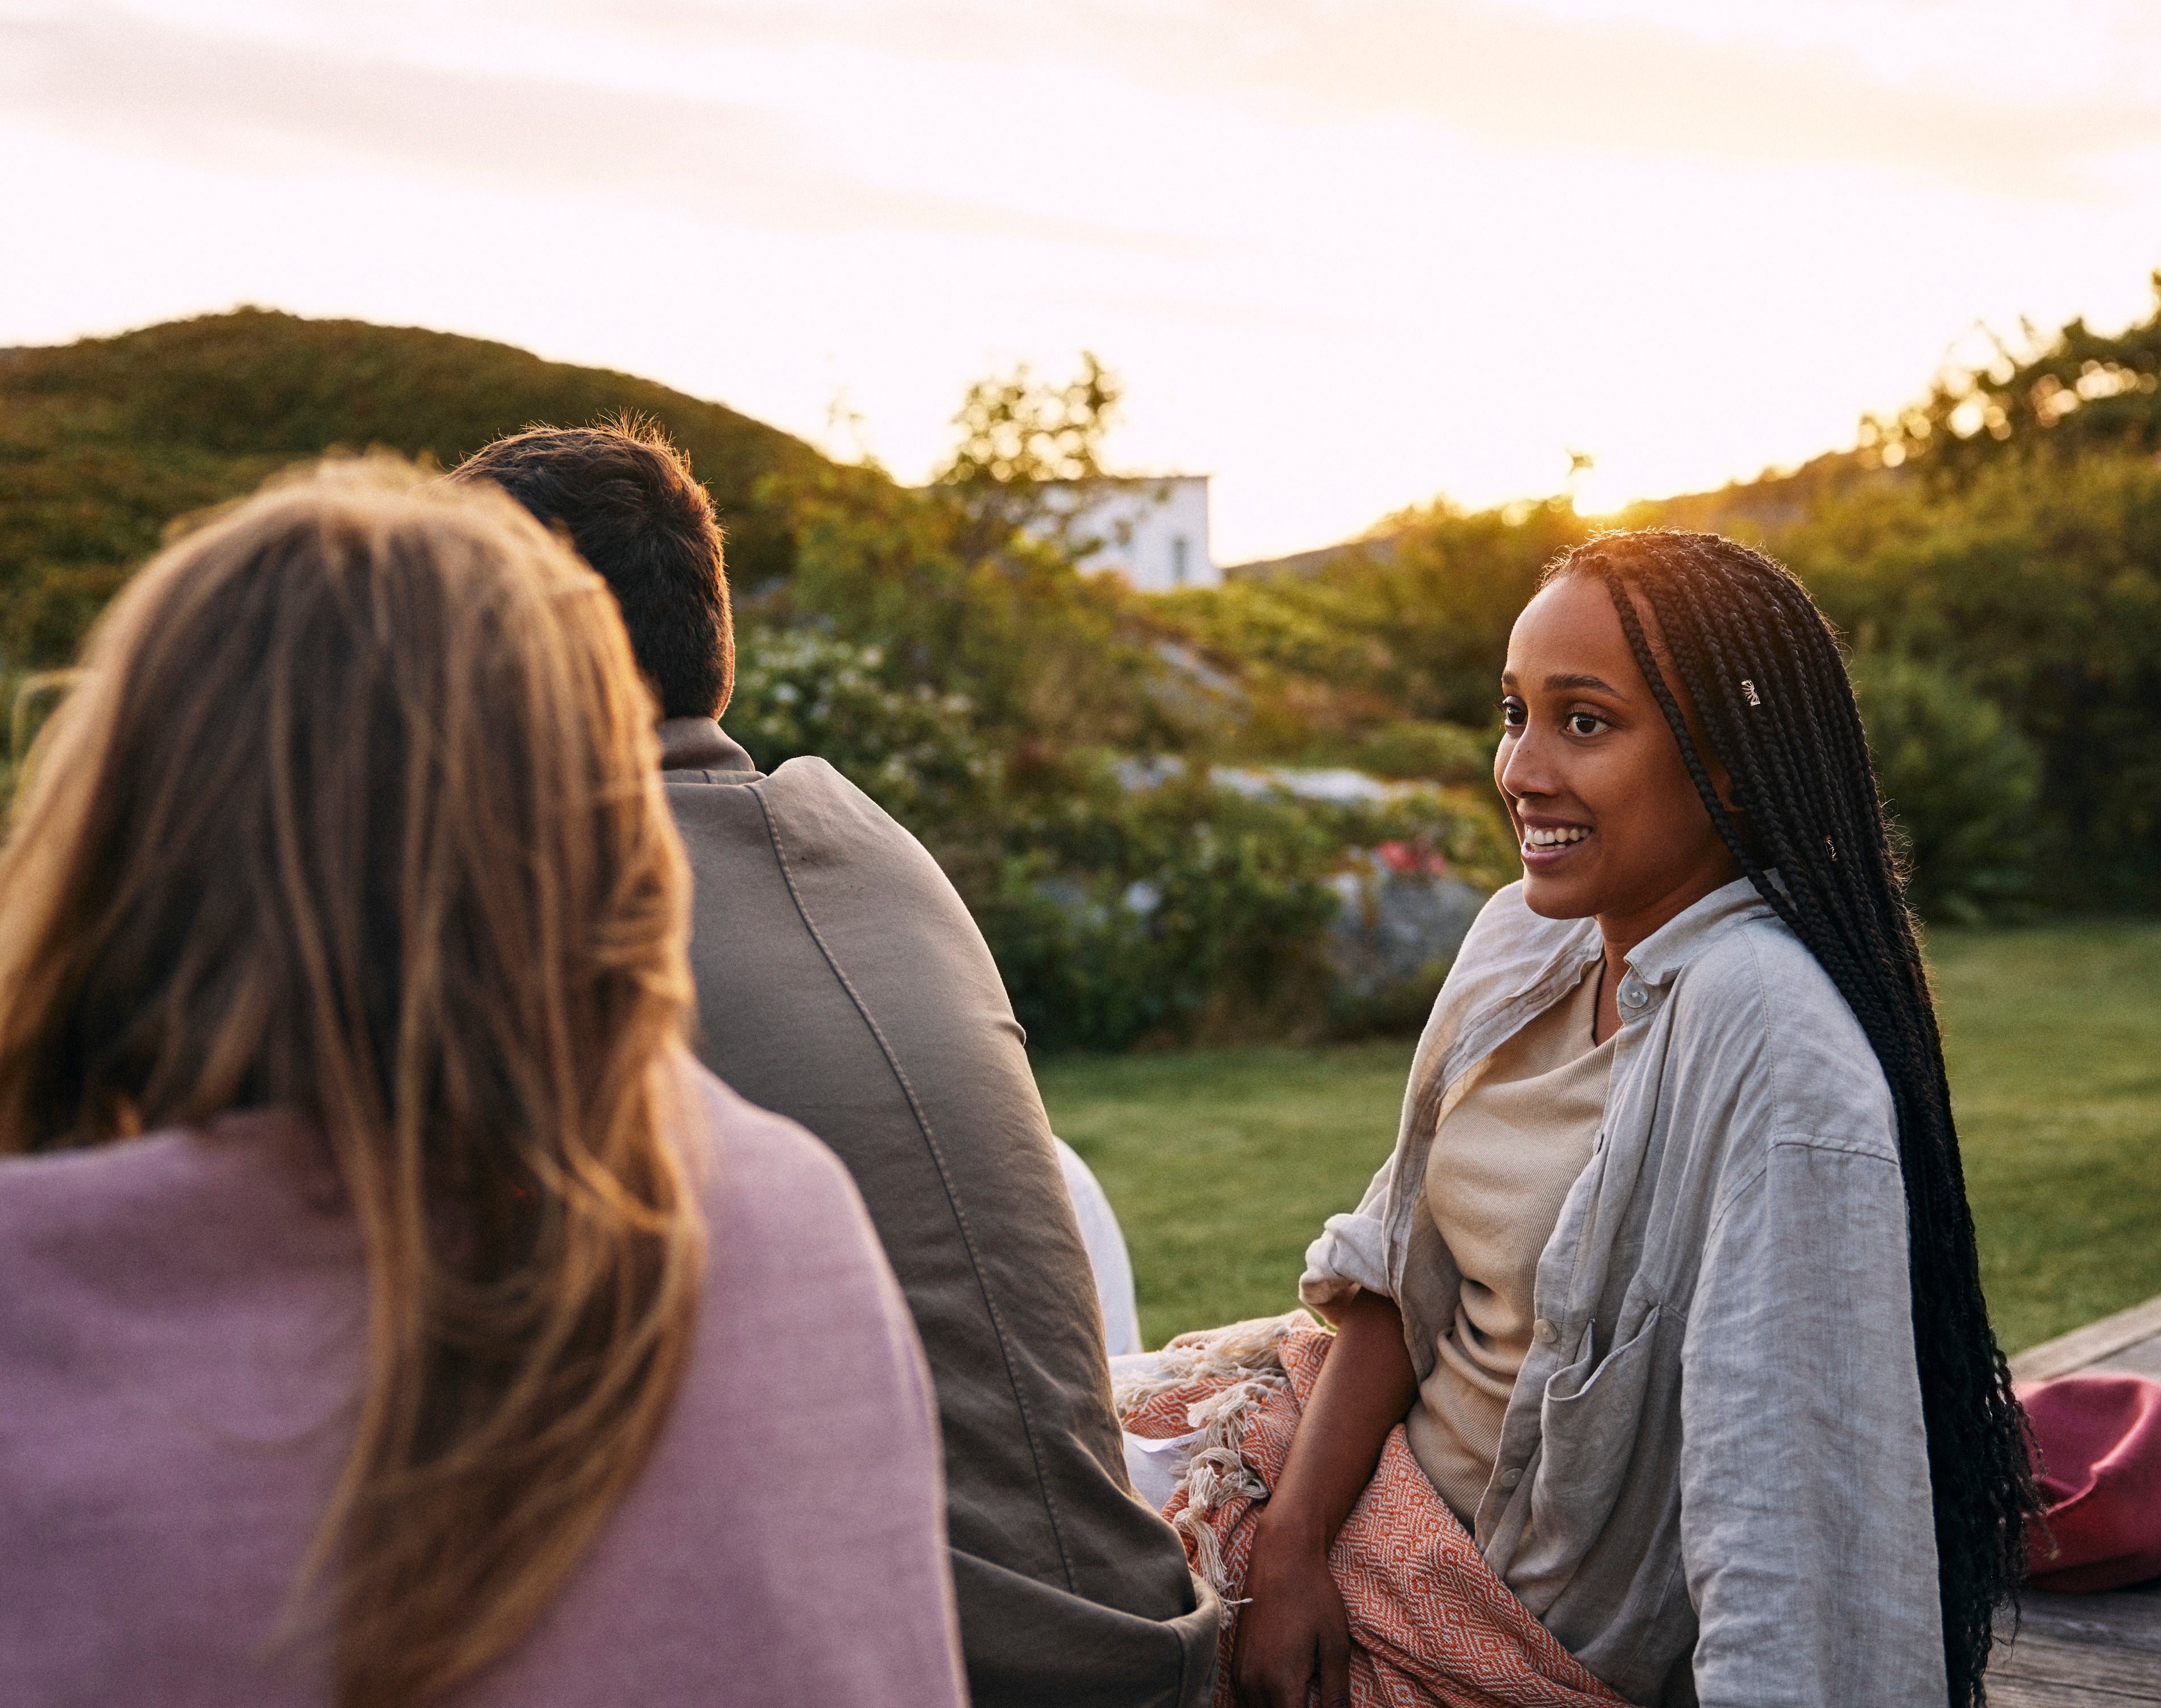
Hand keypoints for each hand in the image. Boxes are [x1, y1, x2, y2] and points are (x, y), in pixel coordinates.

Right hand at [1231, 1512, 1352, 1707]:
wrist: (1280, 1557)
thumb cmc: (1313, 1596)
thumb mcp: (1335, 1645)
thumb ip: (1336, 1693)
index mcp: (1281, 1683)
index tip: (1322, 1706)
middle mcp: (1254, 1684)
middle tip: (1314, 1700)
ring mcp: (1241, 1674)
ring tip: (1302, 1699)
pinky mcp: (1236, 1664)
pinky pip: (1246, 1701)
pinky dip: (1265, 1706)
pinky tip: (1285, 1696)